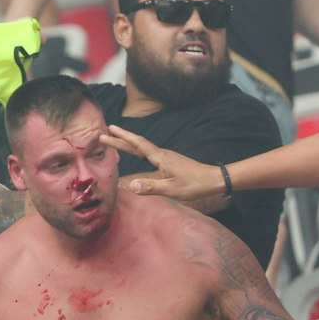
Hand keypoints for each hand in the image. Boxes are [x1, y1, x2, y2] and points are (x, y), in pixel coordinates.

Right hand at [105, 128, 219, 203]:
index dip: (122, 138)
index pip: (137, 145)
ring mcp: (166, 156)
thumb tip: (130, 185)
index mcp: (160, 158)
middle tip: (104, 133)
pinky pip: (148, 153)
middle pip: (137, 144)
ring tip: (116, 140)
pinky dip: (137, 150)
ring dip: (128, 143)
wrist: (213, 179)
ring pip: (143, 147)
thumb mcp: (171, 189)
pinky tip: (136, 152)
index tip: (109, 130)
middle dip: (120, 138)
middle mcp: (162, 154)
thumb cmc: (193, 185)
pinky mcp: (169, 161)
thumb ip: (150, 187)